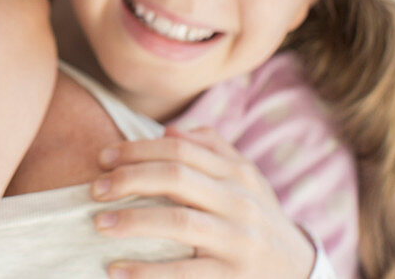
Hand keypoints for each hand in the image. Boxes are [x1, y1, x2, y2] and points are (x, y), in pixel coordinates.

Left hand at [90, 126, 314, 278]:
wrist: (300, 269)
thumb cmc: (256, 216)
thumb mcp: (246, 178)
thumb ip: (211, 148)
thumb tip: (169, 131)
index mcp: (237, 174)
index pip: (179, 151)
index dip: (136, 150)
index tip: (102, 158)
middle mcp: (239, 203)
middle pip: (176, 179)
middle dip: (129, 179)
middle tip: (94, 189)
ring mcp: (238, 241)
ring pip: (179, 223)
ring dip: (132, 222)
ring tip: (98, 224)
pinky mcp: (233, 277)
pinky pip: (185, 273)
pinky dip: (148, 272)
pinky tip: (117, 271)